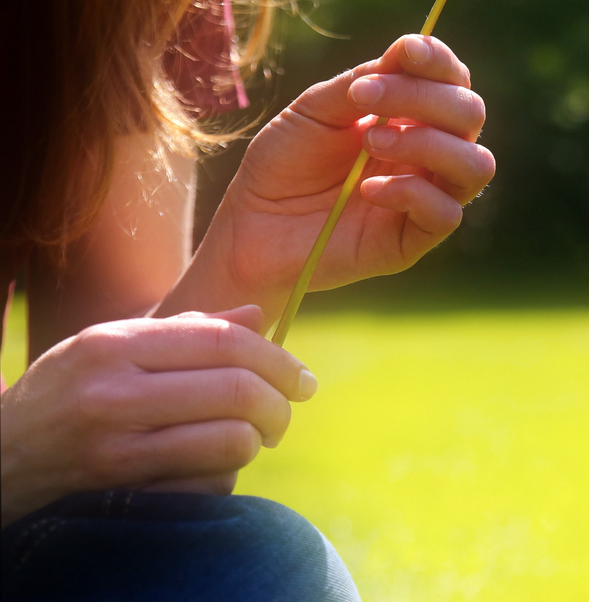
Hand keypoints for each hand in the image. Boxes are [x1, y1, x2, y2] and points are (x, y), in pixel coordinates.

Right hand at [0, 306, 313, 528]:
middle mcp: (111, 394)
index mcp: (114, 345)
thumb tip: (257, 316)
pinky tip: (213, 467)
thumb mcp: (110, 346)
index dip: (278, 359)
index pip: (224, 341)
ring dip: (255, 442)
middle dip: (280, 404)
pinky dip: (225, 477)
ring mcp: (112, 448)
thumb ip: (186, 330)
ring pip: (229, 442)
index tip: (301, 377)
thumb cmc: (68, 392)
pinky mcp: (119, 493)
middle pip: (236, 391)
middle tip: (286, 411)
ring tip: (251, 437)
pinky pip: (206, 485)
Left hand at [207, 35, 496, 300]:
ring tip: (371, 142)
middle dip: (422, 97)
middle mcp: (431, 153)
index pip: (453, 81)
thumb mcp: (316, 107)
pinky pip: (447, 213)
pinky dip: (410, 192)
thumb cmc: (285, 163)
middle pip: (471, 114)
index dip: (440, 61)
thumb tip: (409, 50)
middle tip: (363, 99)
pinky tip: (366, 190)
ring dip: (428, 143)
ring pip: (476, 164)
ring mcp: (428, 196)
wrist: (251, 224)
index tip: (406, 51)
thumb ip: (363, 80)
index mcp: (413, 116)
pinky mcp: (414, 239)